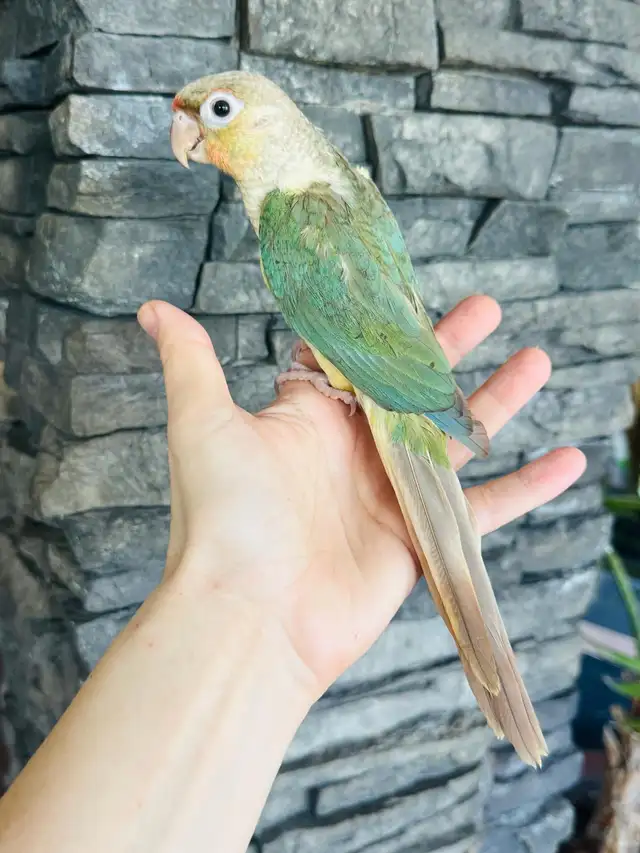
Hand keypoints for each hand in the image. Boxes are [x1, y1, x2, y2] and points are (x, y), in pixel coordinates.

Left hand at [138, 295, 584, 698]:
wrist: (248, 617)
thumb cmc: (223, 518)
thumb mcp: (205, 424)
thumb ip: (191, 361)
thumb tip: (153, 309)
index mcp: (309, 419)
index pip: (355, 359)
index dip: (383, 325)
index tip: (410, 289)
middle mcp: (352, 452)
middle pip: (413, 388)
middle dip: (451, 349)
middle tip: (489, 310)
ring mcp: (389, 495)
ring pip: (456, 437)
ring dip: (499, 402)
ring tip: (538, 362)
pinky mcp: (419, 540)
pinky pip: (484, 508)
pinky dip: (527, 487)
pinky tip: (570, 461)